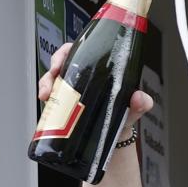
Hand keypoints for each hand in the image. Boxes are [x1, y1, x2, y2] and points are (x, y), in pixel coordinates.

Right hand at [38, 42, 153, 137]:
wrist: (116, 136)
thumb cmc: (125, 115)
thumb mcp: (135, 107)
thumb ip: (142, 103)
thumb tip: (139, 98)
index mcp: (99, 69)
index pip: (80, 50)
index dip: (67, 51)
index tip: (62, 60)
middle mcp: (83, 76)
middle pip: (61, 62)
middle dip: (53, 67)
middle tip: (53, 77)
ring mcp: (71, 89)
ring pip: (52, 78)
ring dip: (45, 84)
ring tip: (47, 95)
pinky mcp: (63, 103)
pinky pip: (50, 96)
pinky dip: (46, 98)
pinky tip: (45, 103)